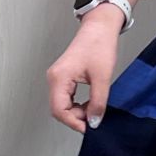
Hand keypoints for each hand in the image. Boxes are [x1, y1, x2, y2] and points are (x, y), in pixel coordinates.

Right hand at [46, 6, 124, 133]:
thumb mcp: (102, 77)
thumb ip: (98, 102)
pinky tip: (90, 103)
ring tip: (94, 109)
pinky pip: (66, 98)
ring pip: (62, 105)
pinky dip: (77, 104)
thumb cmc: (99, 44)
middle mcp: (54, 78)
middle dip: (76, 118)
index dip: (74, 122)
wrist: (99, 27)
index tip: (90, 128)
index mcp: (59, 78)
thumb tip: (94, 122)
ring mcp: (58, 78)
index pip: (59, 110)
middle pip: (58, 109)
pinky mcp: (64, 77)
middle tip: (94, 118)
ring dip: (77, 112)